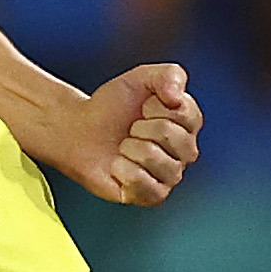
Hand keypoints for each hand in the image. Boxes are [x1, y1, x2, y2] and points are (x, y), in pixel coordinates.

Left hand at [51, 64, 201, 206]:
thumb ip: (169, 75)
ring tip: (124, 146)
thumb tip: (176, 98)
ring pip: (158, 161)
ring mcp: (170, 176)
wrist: (81, 130)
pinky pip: (145, 186)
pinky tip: (118, 166)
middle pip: (171, 136)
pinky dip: (124, 171)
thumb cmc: (114, 105)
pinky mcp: (152, 196)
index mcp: (188, 123)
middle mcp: (185, 152)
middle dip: (141, 126)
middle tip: (130, 128)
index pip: (185, 114)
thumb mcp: (141, 77)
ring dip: (131, 148)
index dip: (156, 106)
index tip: (142, 106)